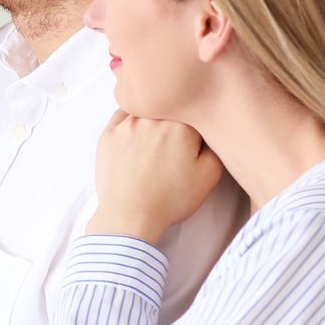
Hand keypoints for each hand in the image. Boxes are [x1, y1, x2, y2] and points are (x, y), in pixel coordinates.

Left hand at [88, 110, 224, 240]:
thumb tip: (212, 127)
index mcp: (182, 125)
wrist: (130, 215)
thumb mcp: (209, 175)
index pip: (196, 113)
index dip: (199, 127)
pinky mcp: (108, 134)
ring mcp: (127, 124)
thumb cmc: (171, 198)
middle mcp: (153, 117)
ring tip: (156, 143)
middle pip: (170, 109)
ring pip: (146, 109)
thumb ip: (216, 144)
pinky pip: (123, 116)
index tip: (194, 142)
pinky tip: (137, 135)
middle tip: (174, 146)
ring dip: (154, 118)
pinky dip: (132, 121)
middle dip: (176, 122)